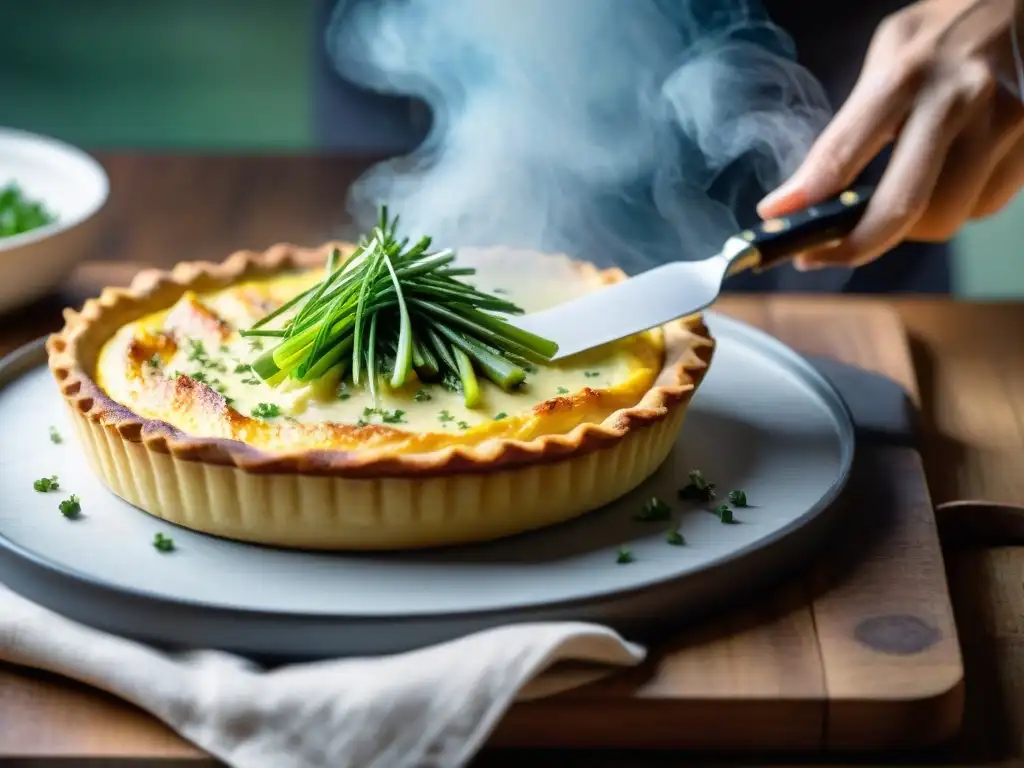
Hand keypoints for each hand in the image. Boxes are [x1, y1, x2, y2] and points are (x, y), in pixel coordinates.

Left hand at [757, 0, 1023, 269]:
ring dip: (913, 225)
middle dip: (858, 245)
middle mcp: (959, 100)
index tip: (775, 220)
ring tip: (898, 199)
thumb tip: (805, 193)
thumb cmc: (948, 29)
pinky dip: (959, 205)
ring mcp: (1005, 123)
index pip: (844, 153)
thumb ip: (853, 121)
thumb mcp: (891, 52)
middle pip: (903, 210)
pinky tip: (949, 176)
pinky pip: (986, 205)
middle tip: (827, 251)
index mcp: (908, 74)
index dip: (806, 200)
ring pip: (948, 218)